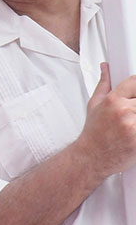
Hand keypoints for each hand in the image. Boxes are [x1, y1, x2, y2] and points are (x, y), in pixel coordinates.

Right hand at [73, 63, 135, 181]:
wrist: (92, 156)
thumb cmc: (94, 132)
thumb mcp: (95, 104)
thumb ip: (104, 84)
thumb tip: (105, 68)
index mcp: (113, 100)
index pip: (135, 82)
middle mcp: (123, 111)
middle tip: (133, 111)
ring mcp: (133, 126)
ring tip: (132, 122)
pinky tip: (133, 132)